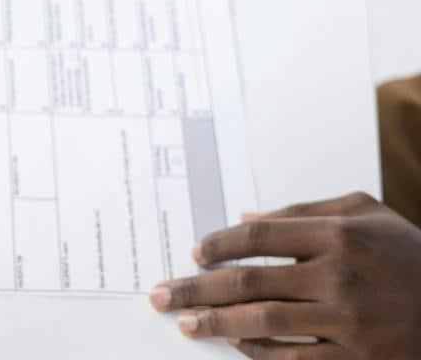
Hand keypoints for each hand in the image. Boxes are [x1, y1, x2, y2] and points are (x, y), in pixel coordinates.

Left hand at [149, 192, 420, 357]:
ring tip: (185, 324)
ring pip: (262, 324)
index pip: (259, 238)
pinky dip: (256, 353)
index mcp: (339, 235)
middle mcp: (340, 277)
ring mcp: (349, 323)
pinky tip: (233, 344)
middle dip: (196, 289)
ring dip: (215, 324)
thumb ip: (304, 211)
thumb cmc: (409, 255)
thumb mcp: (368, 214)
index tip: (193, 253)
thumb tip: (244, 219)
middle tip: (161, 295)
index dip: (218, 245)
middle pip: (248, 282)